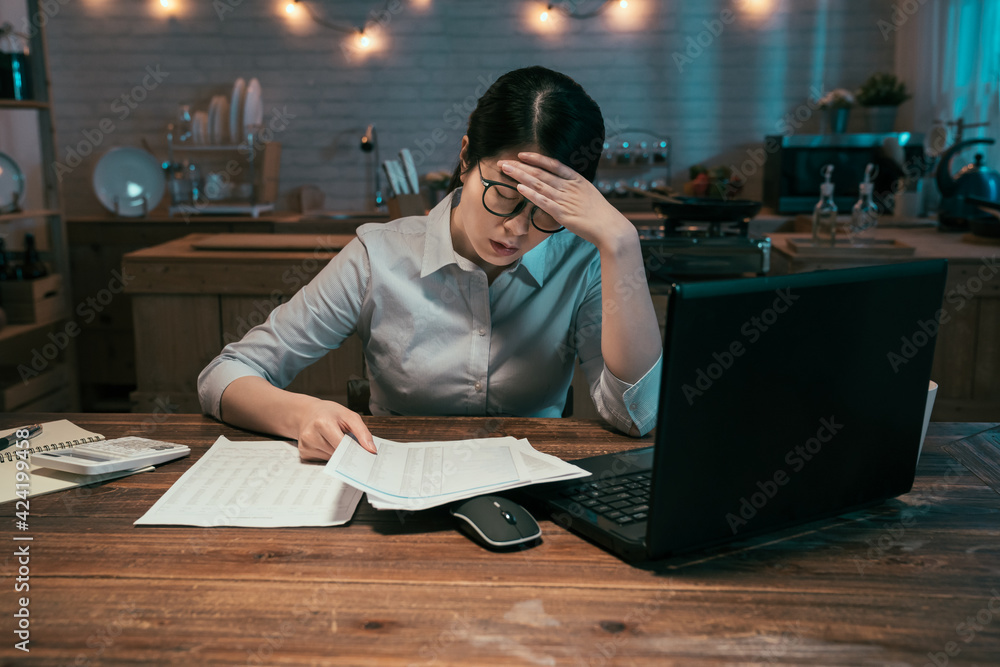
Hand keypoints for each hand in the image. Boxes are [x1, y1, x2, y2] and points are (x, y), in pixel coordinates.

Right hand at [295, 400, 375, 460]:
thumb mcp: (349, 416)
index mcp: (322, 423)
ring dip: (338, 454)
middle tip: (353, 447)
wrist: (307, 413)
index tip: (366, 455)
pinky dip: (329, 455)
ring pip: (331, 459)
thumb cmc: (329, 413)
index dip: (355, 451)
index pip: (343, 446)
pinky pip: (323, 460)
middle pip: (337, 454)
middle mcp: (311, 436)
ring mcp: (305, 446)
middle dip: (347, 452)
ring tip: (336, 440)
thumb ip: (362, 432)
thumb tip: (371, 450)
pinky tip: (327, 444)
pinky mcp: (303, 454)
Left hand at [499, 152, 635, 250]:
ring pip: (539, 184)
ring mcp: (565, 199)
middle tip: (504, 162)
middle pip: (541, 173)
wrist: (610, 228)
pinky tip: (520, 187)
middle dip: (520, 166)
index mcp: (576, 179)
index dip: (536, 158)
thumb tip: (559, 185)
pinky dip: (531, 194)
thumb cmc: (599, 213)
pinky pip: (544, 201)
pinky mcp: (562, 214)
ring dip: (520, 176)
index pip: (553, 164)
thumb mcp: (587, 193)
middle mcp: (569, 187)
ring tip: (506, 170)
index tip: (522, 155)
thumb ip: (573, 188)